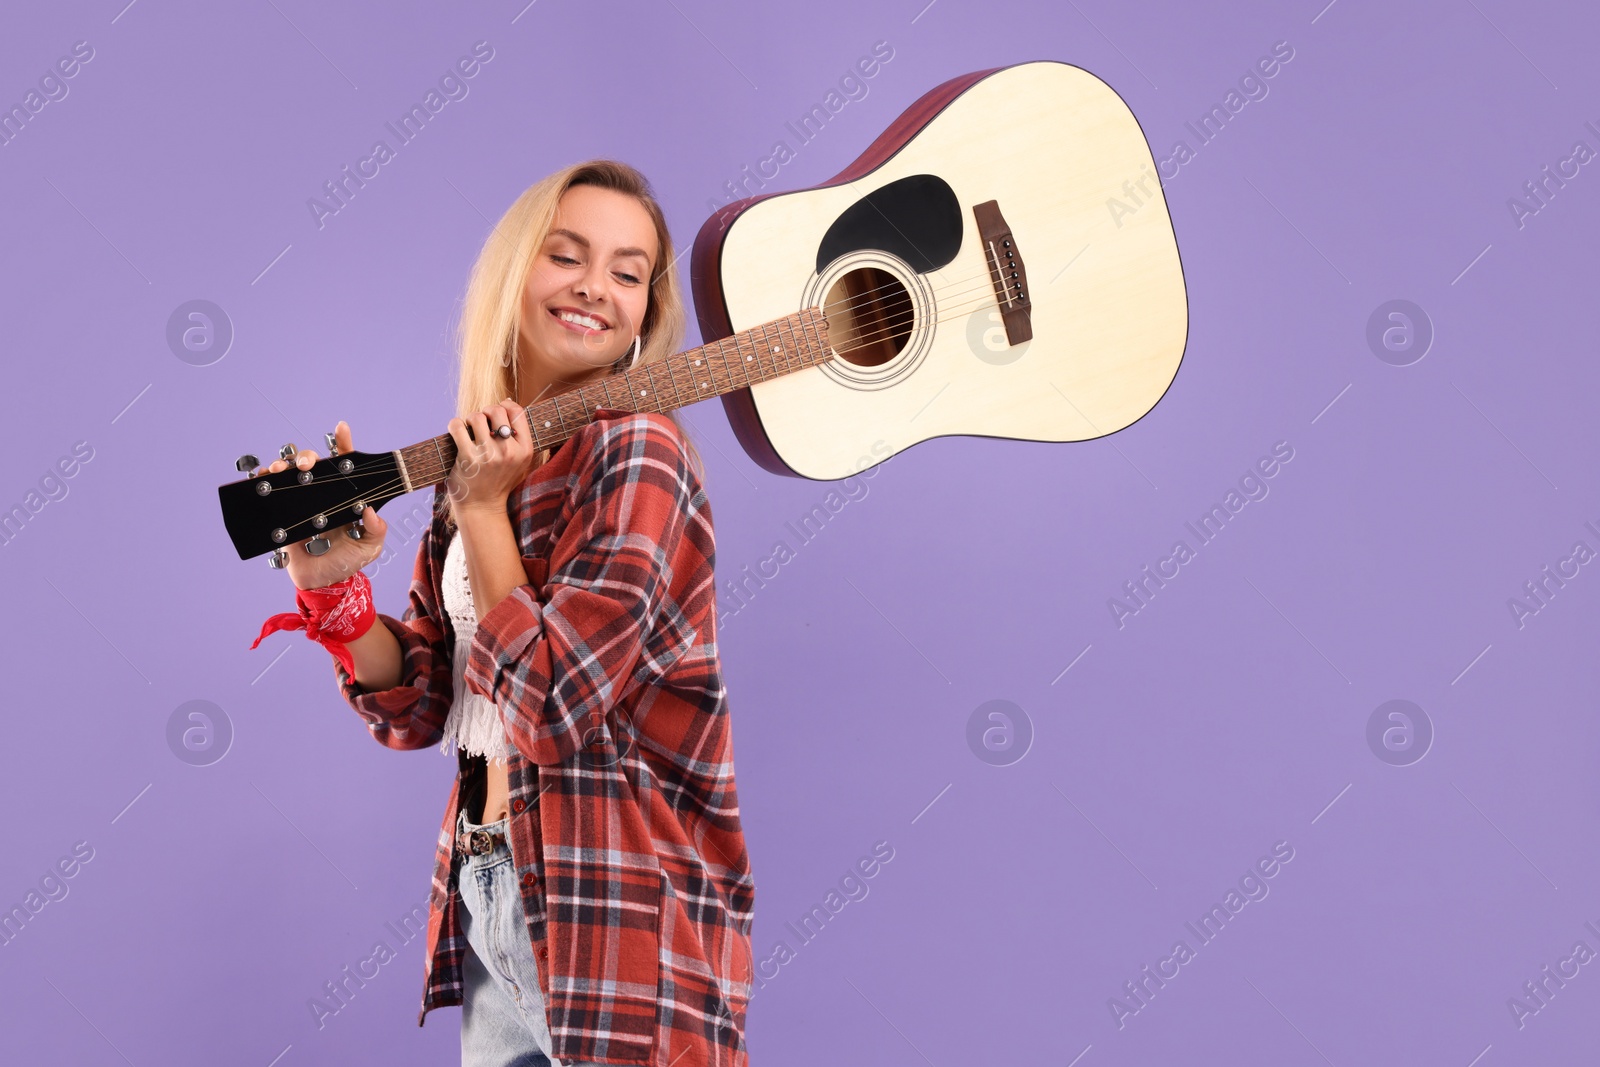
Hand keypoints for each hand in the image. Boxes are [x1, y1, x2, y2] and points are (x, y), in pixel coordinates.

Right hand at [248, 420, 388, 589]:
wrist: (322, 582)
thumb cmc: (348, 560)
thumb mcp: (369, 546)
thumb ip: (375, 530)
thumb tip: (371, 512)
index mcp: (345, 495)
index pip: (345, 464)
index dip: (343, 443)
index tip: (341, 428)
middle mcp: (322, 494)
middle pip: (312, 464)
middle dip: (306, 456)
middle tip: (306, 465)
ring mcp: (300, 502)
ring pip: (288, 473)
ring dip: (282, 464)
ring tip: (281, 469)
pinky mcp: (282, 514)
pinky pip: (269, 492)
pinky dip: (263, 481)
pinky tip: (263, 477)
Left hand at [445, 399, 534, 515]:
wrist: (482, 508)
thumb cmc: (499, 481)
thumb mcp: (519, 462)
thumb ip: (517, 435)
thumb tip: (506, 402)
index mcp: (525, 450)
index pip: (517, 412)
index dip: (505, 406)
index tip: (496, 415)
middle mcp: (509, 452)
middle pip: (496, 410)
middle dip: (485, 412)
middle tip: (480, 423)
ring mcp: (488, 455)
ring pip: (476, 416)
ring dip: (469, 420)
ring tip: (468, 431)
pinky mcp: (468, 458)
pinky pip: (458, 426)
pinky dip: (454, 425)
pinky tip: (456, 432)